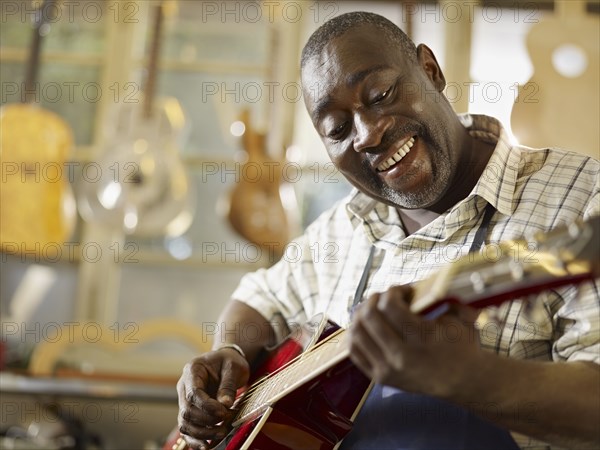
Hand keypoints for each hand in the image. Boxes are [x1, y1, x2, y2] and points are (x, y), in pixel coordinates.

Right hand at [177, 348, 249, 449]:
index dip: (207, 407)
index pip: (193, 394)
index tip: (223, 412)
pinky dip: (196, 439)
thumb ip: (228, 385)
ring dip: (202, 433)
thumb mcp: (233, 367)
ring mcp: (185, 400)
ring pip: (185, 423)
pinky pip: (188, 428)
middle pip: (187, 411)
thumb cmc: (229, 361)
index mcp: (192, 370)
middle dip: (207, 422)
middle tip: (226, 422)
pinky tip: (207, 446)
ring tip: (222, 433)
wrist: (226, 361)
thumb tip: (225, 404)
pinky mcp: (191, 411)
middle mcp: (184, 386)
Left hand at [349, 285, 480, 397]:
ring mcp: (389, 369)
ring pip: (357, 333)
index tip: (402, 290)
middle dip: (374, 299)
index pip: (389, 306)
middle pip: (369, 317)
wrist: (466, 381)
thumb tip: (417, 281)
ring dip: (361, 314)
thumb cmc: (462, 345)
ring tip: (373, 308)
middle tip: (385, 296)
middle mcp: (402, 356)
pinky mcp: (380, 378)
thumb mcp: (457, 318)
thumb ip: (438, 298)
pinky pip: (354, 351)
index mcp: (422, 339)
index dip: (392, 291)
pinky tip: (366, 325)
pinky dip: (356, 334)